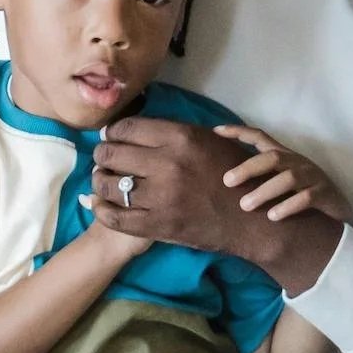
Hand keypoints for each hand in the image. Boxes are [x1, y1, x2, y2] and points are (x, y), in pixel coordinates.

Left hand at [90, 115, 342, 293]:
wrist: (254, 221)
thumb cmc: (236, 175)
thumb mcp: (211, 140)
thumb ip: (176, 132)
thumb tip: (139, 126)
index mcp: (181, 138)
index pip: (127, 127)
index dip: (112, 131)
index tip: (110, 135)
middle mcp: (167, 164)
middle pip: (112, 153)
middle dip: (102, 153)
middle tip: (102, 157)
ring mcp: (161, 198)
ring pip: (109, 185)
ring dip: (100, 180)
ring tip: (101, 179)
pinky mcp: (159, 226)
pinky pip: (115, 217)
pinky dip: (101, 209)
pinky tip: (99, 204)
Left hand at [216, 123, 350, 226]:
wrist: (338, 213)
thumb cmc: (300, 197)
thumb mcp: (279, 183)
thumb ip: (258, 178)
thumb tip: (223, 181)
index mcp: (285, 156)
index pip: (260, 136)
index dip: (239, 131)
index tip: (216, 131)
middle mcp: (298, 162)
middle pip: (271, 157)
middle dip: (248, 168)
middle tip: (227, 181)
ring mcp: (313, 177)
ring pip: (287, 178)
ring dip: (264, 191)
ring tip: (245, 205)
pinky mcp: (324, 194)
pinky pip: (305, 198)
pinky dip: (287, 206)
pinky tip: (272, 216)